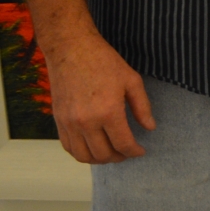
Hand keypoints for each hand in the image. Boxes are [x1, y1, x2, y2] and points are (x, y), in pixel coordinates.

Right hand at [45, 32, 154, 163]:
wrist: (72, 50)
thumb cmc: (105, 62)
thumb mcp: (132, 81)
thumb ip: (142, 107)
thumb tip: (150, 128)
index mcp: (108, 112)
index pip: (123, 143)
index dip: (134, 151)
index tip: (141, 151)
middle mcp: (86, 122)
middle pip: (103, 154)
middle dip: (118, 157)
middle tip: (127, 152)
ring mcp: (69, 123)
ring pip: (83, 155)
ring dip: (99, 159)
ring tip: (111, 153)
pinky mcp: (58, 120)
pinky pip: (68, 147)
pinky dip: (81, 153)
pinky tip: (92, 147)